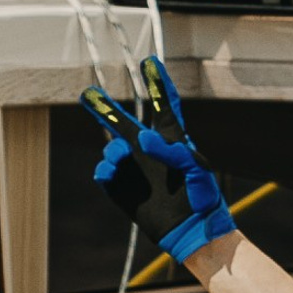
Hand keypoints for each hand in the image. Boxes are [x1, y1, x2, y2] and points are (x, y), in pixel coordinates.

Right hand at [81, 57, 235, 262]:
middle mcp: (150, 151)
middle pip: (124, 123)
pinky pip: (105, 174)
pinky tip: (110, 171)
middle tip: (89, 93)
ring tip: (120, 155)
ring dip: (113, 150)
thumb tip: (142, 137)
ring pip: (113, 149)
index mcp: (173, 140)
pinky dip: (104, 170)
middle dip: (106, 108)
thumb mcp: (196, 169)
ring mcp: (135, 170)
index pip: (164, 105)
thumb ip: (172, 150)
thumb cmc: (203, 197)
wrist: (193, 230)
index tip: (150, 62)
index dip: (157, 84)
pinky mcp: (123, 189)